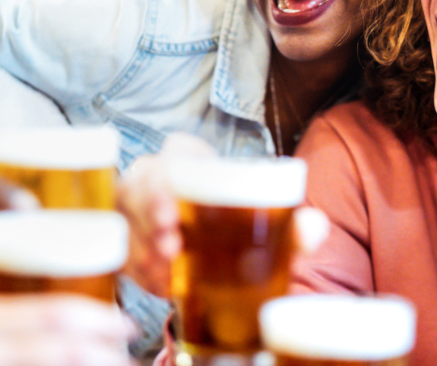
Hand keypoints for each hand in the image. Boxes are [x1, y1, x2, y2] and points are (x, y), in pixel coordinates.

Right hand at [116, 133, 329, 297]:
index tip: (174, 211)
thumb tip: (315, 228)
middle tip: (170, 248)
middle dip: (148, 217)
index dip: (169, 177)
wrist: (221, 245)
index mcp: (191, 158)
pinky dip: (140, 271)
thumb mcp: (269, 223)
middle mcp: (155, 176)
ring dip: (142, 249)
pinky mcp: (125, 239)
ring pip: (123, 221)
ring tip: (167, 272)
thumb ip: (294, 227)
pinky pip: (121, 251)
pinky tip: (161, 285)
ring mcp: (134, 208)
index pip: (176, 152)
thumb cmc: (240, 222)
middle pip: (138, 187)